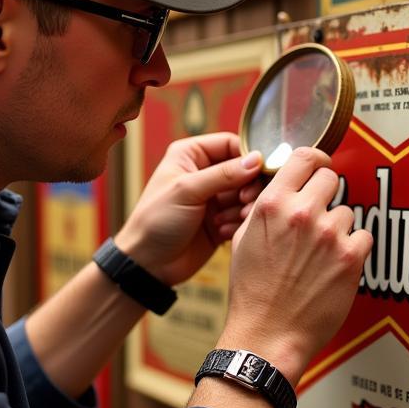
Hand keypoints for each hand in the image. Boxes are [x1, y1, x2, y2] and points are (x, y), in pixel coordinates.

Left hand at [115, 133, 263, 286]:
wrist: (148, 264)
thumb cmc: (156, 221)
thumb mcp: (188, 191)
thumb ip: (224, 174)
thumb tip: (256, 160)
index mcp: (191, 155)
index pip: (231, 144)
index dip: (248, 156)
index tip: (260, 171)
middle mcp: (204, 173)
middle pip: (244, 170)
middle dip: (248, 186)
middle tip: (244, 200)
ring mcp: (214, 197)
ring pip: (246, 194)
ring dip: (243, 207)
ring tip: (228, 220)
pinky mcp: (222, 220)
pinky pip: (243, 215)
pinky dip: (238, 223)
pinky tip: (221, 232)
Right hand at [219, 147, 372, 385]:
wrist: (267, 334)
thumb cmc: (252, 291)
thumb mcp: (243, 239)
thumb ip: (266, 207)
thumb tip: (285, 186)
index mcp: (272, 204)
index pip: (304, 157)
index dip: (314, 160)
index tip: (318, 168)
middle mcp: (301, 213)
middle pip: (330, 178)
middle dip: (325, 195)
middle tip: (318, 216)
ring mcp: (329, 235)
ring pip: (346, 212)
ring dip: (337, 227)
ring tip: (319, 253)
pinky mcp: (351, 258)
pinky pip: (364, 236)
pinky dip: (353, 249)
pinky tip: (334, 265)